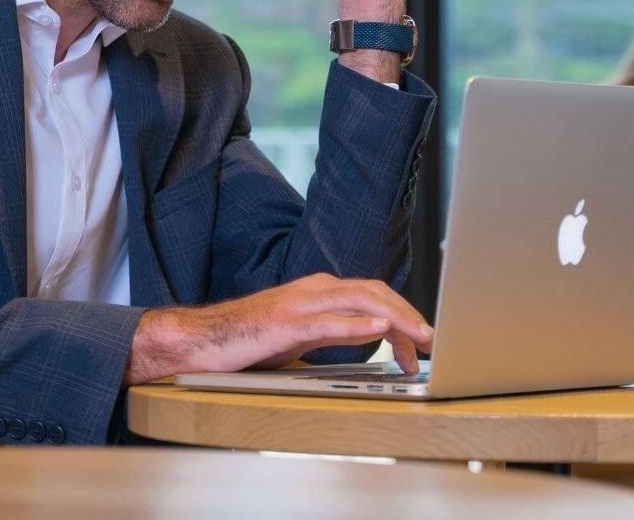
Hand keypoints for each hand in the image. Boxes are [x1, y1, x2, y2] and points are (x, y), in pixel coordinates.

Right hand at [124, 273, 432, 384]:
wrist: (200, 339)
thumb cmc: (248, 339)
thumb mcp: (301, 334)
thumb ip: (335, 331)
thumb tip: (373, 339)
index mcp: (320, 291)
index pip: (374, 296)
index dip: (403, 315)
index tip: (422, 342)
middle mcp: (314, 290)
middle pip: (375, 293)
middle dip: (409, 315)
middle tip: (432, 342)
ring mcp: (299, 303)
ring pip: (359, 302)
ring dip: (395, 319)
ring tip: (419, 337)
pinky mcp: (284, 324)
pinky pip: (328, 322)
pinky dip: (357, 326)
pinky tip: (378, 332)